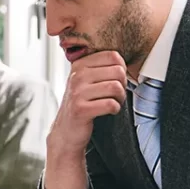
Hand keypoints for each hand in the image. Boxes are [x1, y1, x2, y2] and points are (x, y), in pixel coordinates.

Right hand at [44, 51, 127, 188]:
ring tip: (112, 103)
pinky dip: (115, 109)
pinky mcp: (81, 109)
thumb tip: (122, 60)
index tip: (115, 81)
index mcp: (79, 64)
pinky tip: (108, 112)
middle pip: (118, 71)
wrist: (66, 132)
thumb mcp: (86, 81)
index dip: (122, 69)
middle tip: (115, 95)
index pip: (114, 56)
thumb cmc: (81, 105)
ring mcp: (77, 92)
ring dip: (120, 98)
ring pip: (116, 87)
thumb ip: (100, 67)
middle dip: (123, 85)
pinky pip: (111, 104)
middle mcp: (76, 76)